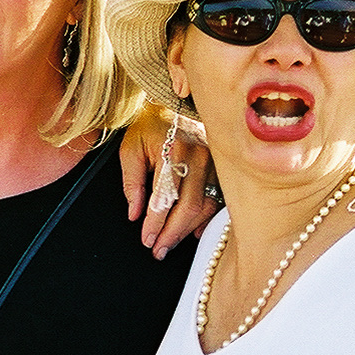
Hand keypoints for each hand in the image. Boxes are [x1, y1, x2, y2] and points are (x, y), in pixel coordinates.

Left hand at [120, 111, 219, 258]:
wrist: (175, 103)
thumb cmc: (150, 126)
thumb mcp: (131, 149)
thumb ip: (131, 182)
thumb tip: (135, 214)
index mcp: (174, 150)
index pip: (165, 197)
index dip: (155, 223)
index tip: (146, 240)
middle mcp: (199, 156)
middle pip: (188, 207)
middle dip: (171, 233)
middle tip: (158, 250)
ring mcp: (215, 162)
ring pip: (204, 207)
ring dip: (186, 231)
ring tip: (170, 244)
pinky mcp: (223, 167)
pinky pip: (218, 200)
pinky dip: (205, 220)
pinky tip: (193, 233)